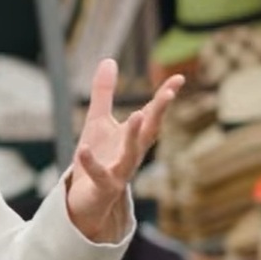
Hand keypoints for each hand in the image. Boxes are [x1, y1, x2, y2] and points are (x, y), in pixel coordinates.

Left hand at [66, 60, 183, 241]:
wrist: (86, 199)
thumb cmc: (97, 157)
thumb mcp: (98, 121)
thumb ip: (104, 93)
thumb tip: (109, 60)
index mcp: (133, 138)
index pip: (153, 115)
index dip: (165, 97)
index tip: (179, 78)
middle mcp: (132, 154)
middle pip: (149, 132)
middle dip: (159, 113)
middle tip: (169, 93)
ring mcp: (119, 172)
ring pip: (130, 155)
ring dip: (134, 136)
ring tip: (138, 114)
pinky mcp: (102, 187)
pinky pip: (98, 174)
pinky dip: (91, 162)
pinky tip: (82, 148)